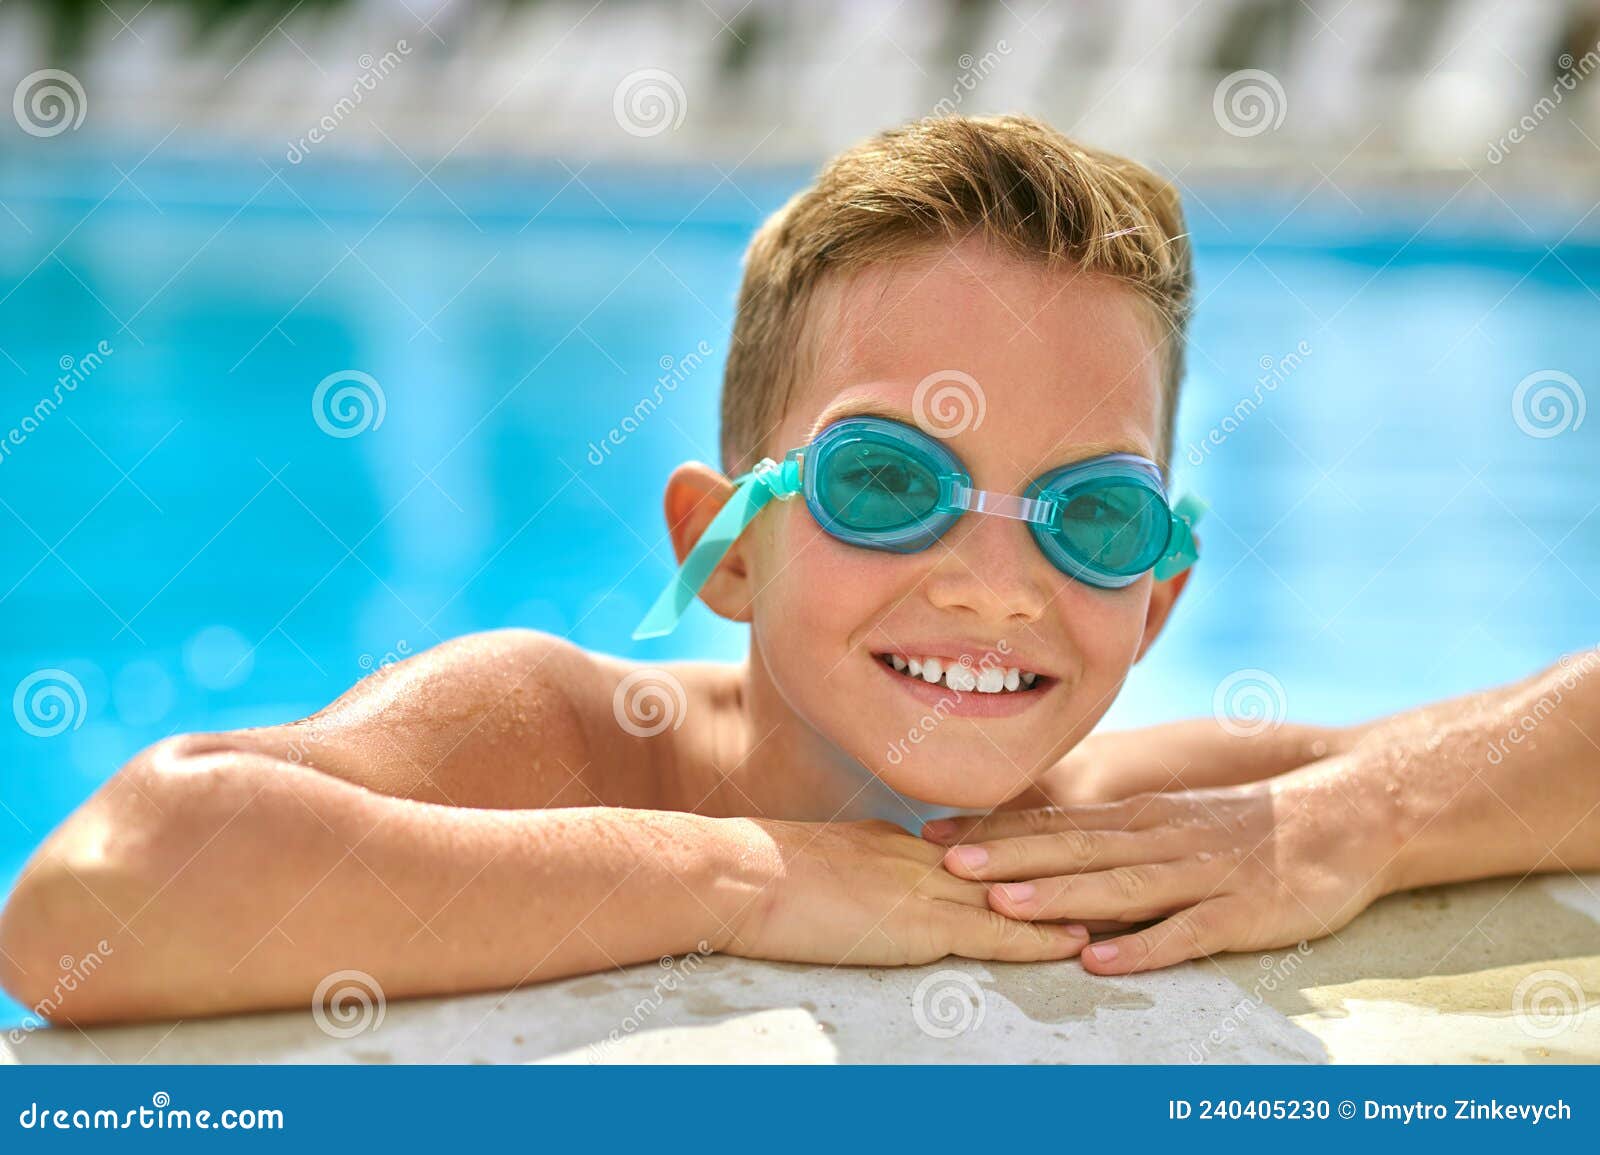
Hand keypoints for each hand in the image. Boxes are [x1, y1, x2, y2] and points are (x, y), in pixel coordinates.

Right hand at [722, 818, 1091, 966]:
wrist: (739, 873)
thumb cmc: (760, 874)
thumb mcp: (822, 865)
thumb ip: (858, 874)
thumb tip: (868, 888)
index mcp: (902, 843)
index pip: (986, 846)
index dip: (1033, 852)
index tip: (1075, 852)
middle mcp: (926, 858)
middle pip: (1018, 863)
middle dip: (1073, 869)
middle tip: (1125, 867)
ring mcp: (926, 888)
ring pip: (1020, 896)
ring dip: (1074, 903)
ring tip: (1128, 904)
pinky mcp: (919, 924)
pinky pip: (994, 934)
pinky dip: (1041, 940)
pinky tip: (1078, 944)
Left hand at [922, 756, 1397, 973]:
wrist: (1344, 816)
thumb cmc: (1248, 828)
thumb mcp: (1172, 820)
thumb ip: (1114, 838)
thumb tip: (1044, 854)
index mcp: (1139, 819)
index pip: (1056, 823)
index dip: (995, 830)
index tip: (935, 833)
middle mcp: (1159, 839)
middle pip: (1073, 849)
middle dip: (1007, 856)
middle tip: (945, 863)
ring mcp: (1199, 874)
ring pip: (1118, 886)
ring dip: (1059, 896)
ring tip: (1004, 905)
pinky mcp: (1240, 911)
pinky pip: (1185, 933)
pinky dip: (1142, 948)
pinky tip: (1101, 963)